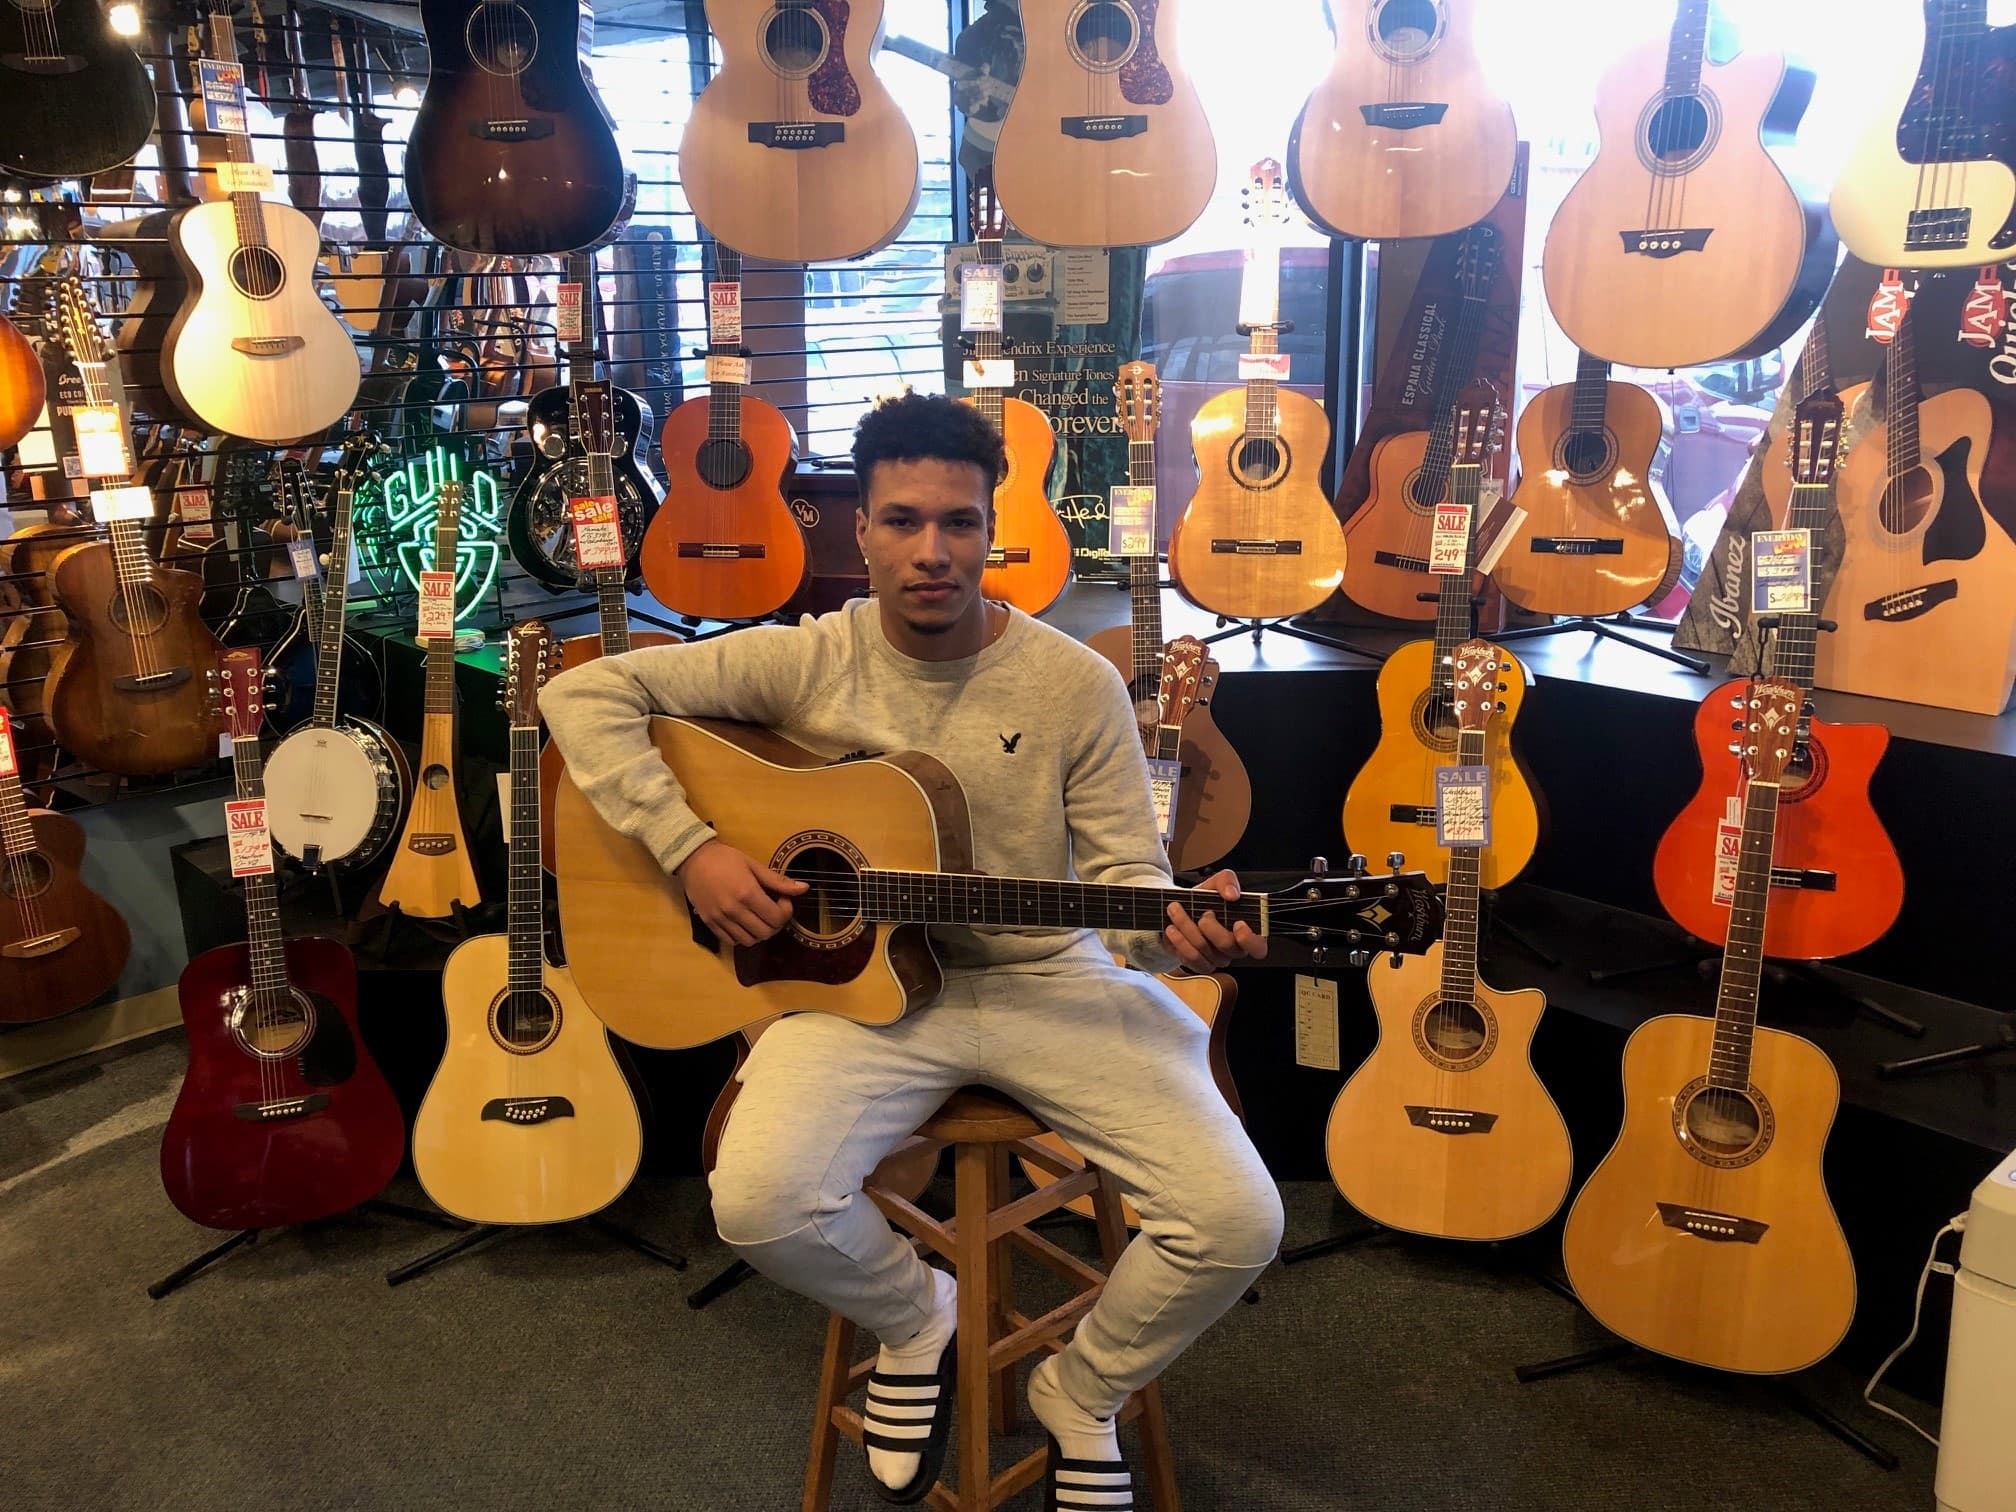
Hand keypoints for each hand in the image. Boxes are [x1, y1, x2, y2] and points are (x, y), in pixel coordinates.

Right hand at [676, 839, 808, 947]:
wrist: (693, 859)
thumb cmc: (725, 859)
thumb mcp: (753, 865)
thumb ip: (778, 881)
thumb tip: (804, 888)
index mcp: (747, 893)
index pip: (776, 917)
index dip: (786, 911)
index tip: (783, 900)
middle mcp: (734, 910)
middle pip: (766, 932)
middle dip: (776, 923)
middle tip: (774, 910)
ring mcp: (720, 919)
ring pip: (750, 941)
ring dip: (760, 932)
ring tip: (760, 917)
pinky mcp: (710, 923)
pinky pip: (732, 941)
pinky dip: (743, 937)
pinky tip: (745, 923)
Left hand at [1163, 870, 1267, 973]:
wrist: (1180, 907)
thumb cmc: (1205, 899)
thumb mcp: (1216, 882)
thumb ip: (1228, 881)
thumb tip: (1232, 894)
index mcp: (1246, 931)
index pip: (1258, 947)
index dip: (1250, 940)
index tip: (1238, 923)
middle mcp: (1233, 949)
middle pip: (1228, 947)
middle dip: (1212, 927)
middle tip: (1203, 913)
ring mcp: (1216, 958)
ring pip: (1204, 950)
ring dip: (1187, 927)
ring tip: (1175, 909)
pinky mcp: (1198, 964)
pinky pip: (1190, 958)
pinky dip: (1179, 941)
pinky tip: (1171, 928)